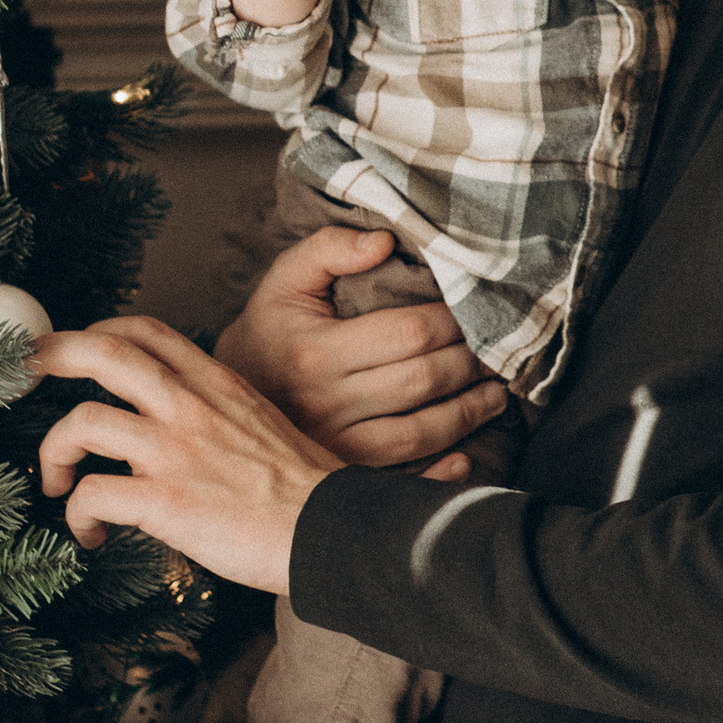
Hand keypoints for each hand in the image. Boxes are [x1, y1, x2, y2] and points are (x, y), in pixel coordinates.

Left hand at [32, 315, 338, 592]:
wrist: (335, 532)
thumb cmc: (302, 490)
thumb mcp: (260, 424)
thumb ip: (213, 414)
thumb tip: (168, 431)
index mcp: (216, 385)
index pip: (147, 331)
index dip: (98, 329)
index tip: (73, 346)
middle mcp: (190, 407)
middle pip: (105, 353)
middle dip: (51, 354)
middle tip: (23, 370)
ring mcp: (175, 452)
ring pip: (82, 423)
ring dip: (53, 452)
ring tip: (56, 482)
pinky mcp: (165, 502)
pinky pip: (92, 495)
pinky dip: (78, 514)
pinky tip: (92, 534)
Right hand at [217, 227, 509, 480]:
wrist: (223, 400)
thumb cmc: (270, 330)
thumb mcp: (286, 280)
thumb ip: (330, 248)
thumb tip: (384, 242)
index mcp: (316, 352)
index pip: (407, 333)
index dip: (452, 321)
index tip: (474, 310)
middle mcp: (325, 405)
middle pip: (422, 381)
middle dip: (471, 363)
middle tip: (498, 351)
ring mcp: (333, 448)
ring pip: (420, 434)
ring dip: (469, 414)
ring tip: (496, 395)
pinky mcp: (339, 476)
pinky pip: (399, 480)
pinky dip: (439, 476)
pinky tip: (467, 456)